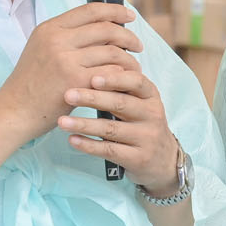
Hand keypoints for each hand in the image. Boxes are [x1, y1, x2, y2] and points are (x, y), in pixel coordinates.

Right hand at [0, 4, 141, 145]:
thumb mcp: (40, 49)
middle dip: (127, 36)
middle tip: (137, 45)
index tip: (128, 16)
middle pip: (105, 28)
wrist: (13, 111)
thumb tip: (101, 30)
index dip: (114, 10)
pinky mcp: (75, 82)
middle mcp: (57, 40)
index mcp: (49, 28)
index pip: (90, 10)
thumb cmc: (30, 84)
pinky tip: (124, 82)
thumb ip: (65, 38)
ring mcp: (66, 60)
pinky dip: (122, 76)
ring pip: (112, 51)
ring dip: (129, 59)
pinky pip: (110, 73)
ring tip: (133, 67)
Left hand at [57, 69, 181, 194]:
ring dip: (84, 124)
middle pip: (120, 104)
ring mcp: (146, 138)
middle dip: (92, 98)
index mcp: (151, 96)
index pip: (136, 82)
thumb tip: (89, 64)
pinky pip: (110, 150)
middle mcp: (152, 115)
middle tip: (68, 95)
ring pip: (111, 129)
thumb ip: (121, 87)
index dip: (114, 79)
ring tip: (62, 121)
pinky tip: (72, 139)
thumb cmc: (142, 124)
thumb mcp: (140, 103)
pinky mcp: (138, 158)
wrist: (164, 160)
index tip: (91, 77)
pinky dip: (89, 145)